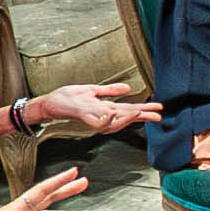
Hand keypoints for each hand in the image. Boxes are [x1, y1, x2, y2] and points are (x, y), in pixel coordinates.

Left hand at [21, 83, 158, 133]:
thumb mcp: (93, 90)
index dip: (144, 110)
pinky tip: (113, 114)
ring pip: (114, 120)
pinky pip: (95, 120)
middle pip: (126, 116)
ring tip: (140, 112)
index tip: (159, 109)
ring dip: (127, 118)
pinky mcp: (81, 113)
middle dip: (142, 116)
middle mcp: (101, 113)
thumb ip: (111, 90)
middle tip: (157, 116)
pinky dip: (105, 119)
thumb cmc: (68, 98)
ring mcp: (92, 115)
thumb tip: (129, 89)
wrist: (50, 103)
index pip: (129, 109)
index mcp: (105, 107)